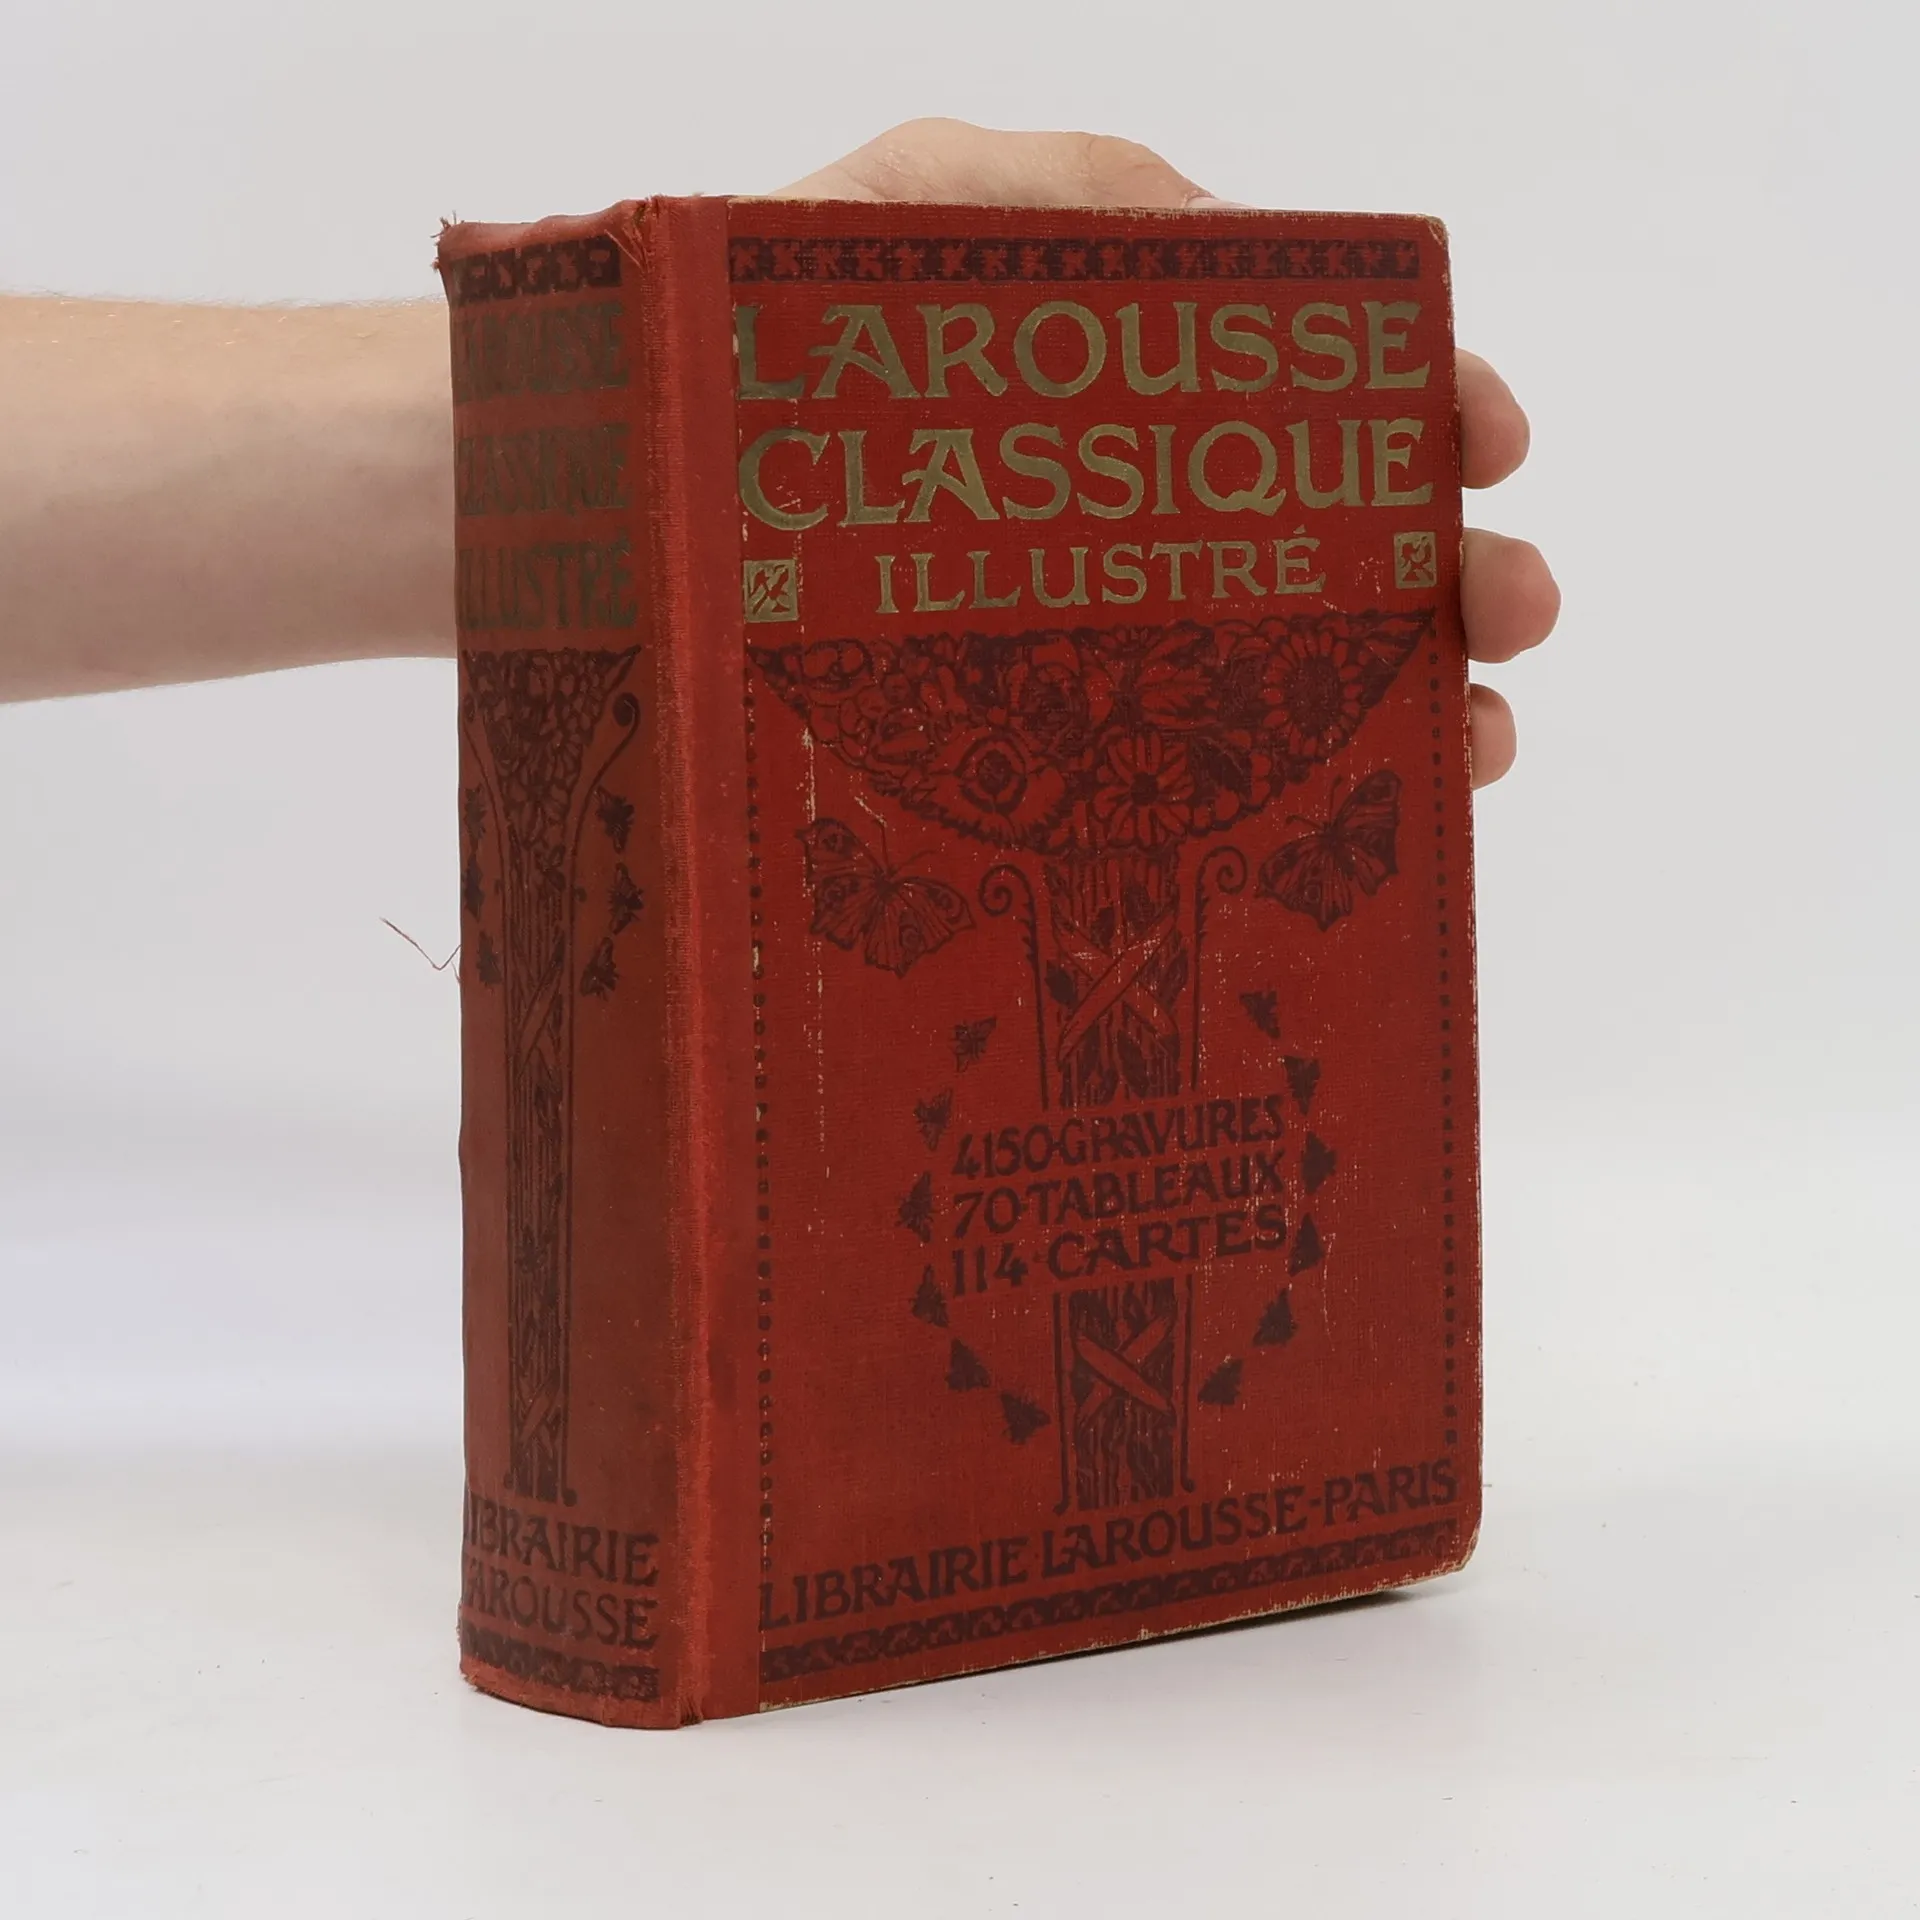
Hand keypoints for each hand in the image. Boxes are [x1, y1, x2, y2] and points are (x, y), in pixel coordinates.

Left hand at [774, 119, 1557, 788]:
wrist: (581, 532)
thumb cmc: (713, 364)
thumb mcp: (883, 217)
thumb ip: (1046, 188)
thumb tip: (1220, 232)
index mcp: (1081, 397)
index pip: (1278, 394)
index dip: (1396, 407)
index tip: (1485, 441)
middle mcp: (1083, 526)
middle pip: (1292, 543)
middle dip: (1430, 571)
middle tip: (1515, 608)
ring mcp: (1044, 647)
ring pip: (1251, 679)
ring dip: (1388, 702)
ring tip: (1478, 743)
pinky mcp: (992, 758)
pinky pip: (1154, 785)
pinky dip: (1262, 807)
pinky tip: (1341, 834)